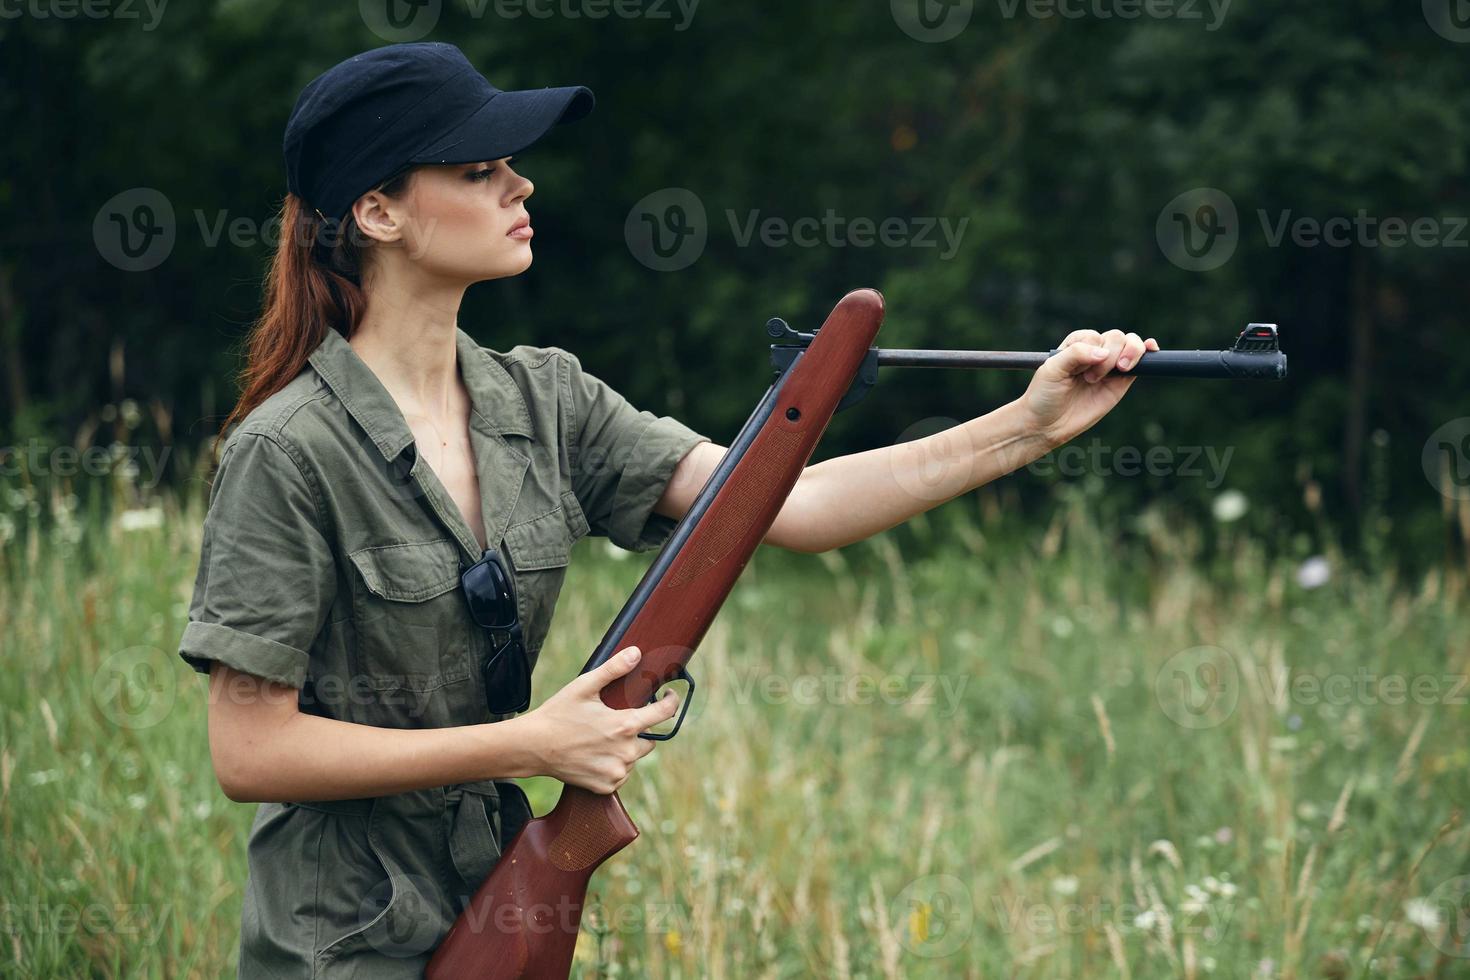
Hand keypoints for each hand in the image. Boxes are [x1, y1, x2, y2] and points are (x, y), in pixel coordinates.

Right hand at [520, 645, 679, 794]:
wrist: (532, 747)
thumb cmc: (558, 714)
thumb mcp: (584, 686)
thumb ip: (613, 669)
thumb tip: (636, 653)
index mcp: (625, 726)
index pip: (664, 714)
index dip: (671, 702)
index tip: (669, 696)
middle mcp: (625, 752)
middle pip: (650, 739)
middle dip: (639, 729)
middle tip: (616, 721)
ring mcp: (616, 772)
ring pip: (635, 757)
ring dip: (626, 748)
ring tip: (601, 739)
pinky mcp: (607, 787)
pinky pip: (621, 774)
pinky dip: (614, 764)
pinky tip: (596, 754)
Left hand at [1018, 329, 1158, 448]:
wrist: (1046, 424)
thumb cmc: (1044, 395)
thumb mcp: (1052, 369)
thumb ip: (1075, 354)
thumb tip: (1104, 352)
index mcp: (1076, 345)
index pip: (1095, 336)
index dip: (1093, 349)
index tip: (1080, 369)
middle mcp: (1094, 353)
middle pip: (1116, 338)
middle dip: (1110, 355)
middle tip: (1090, 378)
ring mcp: (1109, 367)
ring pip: (1131, 345)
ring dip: (1130, 353)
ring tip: (1119, 370)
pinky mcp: (1120, 383)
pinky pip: (1140, 364)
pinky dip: (1148, 353)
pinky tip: (1152, 349)